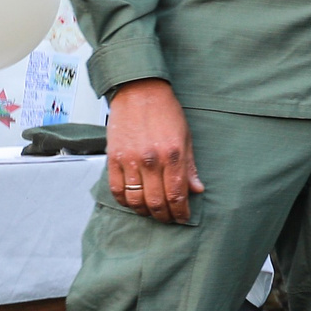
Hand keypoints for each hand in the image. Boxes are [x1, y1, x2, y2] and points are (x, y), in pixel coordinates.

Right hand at [106, 80, 203, 224]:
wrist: (139, 91)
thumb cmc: (165, 111)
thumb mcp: (186, 137)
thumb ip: (190, 166)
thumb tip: (197, 190)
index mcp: (173, 155)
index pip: (177, 195)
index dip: (181, 212)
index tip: (183, 218)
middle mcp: (151, 160)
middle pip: (156, 202)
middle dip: (164, 216)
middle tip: (168, 219)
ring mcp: (130, 160)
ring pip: (136, 200)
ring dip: (145, 211)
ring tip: (152, 212)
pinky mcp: (113, 158)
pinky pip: (117, 189)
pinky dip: (125, 201)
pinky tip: (133, 201)